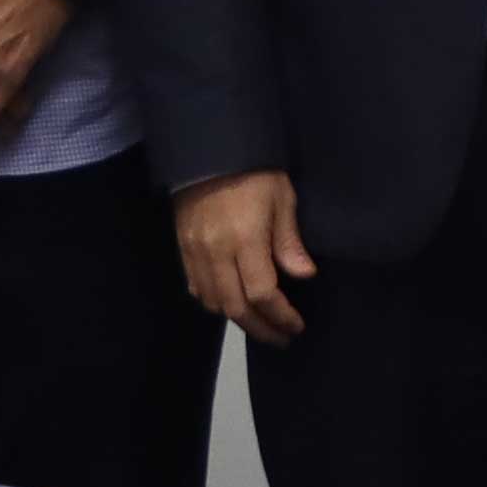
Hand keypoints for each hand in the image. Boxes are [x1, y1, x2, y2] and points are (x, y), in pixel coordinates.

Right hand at [174, 170, 314, 343]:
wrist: (206, 148)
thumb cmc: (253, 170)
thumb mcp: (281, 197)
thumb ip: (289, 240)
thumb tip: (304, 276)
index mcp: (245, 239)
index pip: (262, 293)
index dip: (280, 316)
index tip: (296, 325)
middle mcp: (216, 252)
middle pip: (236, 307)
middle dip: (261, 328)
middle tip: (281, 337)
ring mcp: (195, 251)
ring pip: (213, 302)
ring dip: (238, 318)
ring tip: (259, 322)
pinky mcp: (182, 247)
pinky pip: (195, 287)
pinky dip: (214, 303)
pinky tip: (230, 302)